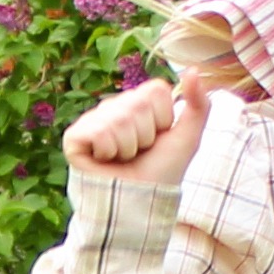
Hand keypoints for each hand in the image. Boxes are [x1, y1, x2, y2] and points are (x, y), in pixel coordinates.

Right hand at [66, 67, 241, 191]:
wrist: (138, 204)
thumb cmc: (161, 172)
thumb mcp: (187, 138)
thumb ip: (198, 105)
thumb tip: (195, 70)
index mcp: (138, 103)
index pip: (156, 91)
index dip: (163, 119)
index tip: (157, 140)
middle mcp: (113, 107)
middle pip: (138, 104)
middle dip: (145, 136)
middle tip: (139, 153)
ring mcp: (92, 120)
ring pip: (119, 118)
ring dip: (128, 147)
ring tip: (123, 160)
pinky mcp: (75, 136)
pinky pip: (98, 131)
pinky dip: (108, 152)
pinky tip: (105, 161)